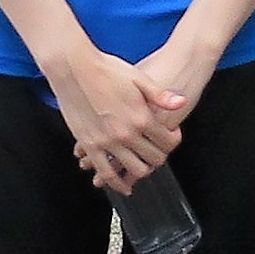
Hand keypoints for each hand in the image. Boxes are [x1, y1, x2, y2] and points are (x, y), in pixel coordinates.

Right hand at [49, 38, 185, 189]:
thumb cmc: (106, 70)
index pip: (167, 142)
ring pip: (132, 170)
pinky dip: (115, 182)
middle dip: (159, 157)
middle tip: (157, 151)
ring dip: (141, 171)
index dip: (173, 140)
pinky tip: (121, 185)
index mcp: (141, 117)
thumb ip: (161, 95)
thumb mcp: (139, 78)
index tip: (170, 136)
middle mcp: (125, 134)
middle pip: (153, 159)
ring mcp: (106, 142)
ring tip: (142, 167)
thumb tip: (181, 102)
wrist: (74, 68)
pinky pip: (105, 172)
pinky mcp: (89, 145)